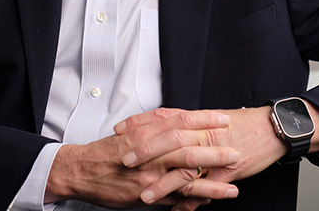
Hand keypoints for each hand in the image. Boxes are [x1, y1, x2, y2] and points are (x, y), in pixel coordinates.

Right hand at [45, 108, 239, 208]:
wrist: (82, 171)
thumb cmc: (107, 151)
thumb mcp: (130, 131)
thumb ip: (153, 126)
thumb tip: (176, 120)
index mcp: (147, 132)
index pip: (181, 121)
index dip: (204, 120)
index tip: (223, 119)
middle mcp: (150, 152)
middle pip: (188, 147)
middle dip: (214, 150)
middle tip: (235, 150)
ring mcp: (150, 174)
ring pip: (186, 175)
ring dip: (212, 179)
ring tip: (233, 182)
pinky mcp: (148, 194)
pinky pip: (176, 197)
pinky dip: (195, 199)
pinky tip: (211, 200)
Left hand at [118, 103, 318, 210]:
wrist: (272, 128)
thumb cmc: (242, 124)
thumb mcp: (211, 119)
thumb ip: (188, 124)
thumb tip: (165, 126)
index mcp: (197, 119)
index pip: (163, 117)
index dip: (140, 123)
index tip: (120, 129)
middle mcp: (203, 134)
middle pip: (169, 140)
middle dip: (145, 152)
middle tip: (124, 161)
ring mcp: (215, 153)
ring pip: (185, 168)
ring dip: (162, 184)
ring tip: (143, 195)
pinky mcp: (227, 172)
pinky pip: (206, 189)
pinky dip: (190, 202)